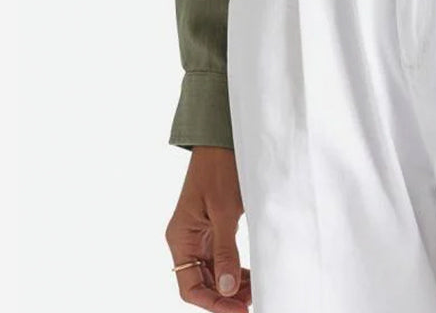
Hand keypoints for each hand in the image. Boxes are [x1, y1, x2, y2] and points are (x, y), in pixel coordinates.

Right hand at [165, 146, 252, 308]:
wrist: (222, 139)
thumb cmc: (219, 168)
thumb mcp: (224, 211)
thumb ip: (225, 251)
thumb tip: (227, 289)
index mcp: (180, 238)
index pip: (190, 287)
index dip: (213, 303)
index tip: (239, 310)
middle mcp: (186, 240)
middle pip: (201, 283)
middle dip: (225, 296)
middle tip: (252, 302)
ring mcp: (199, 235)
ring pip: (212, 272)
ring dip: (231, 285)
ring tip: (255, 291)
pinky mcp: (213, 227)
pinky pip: (220, 258)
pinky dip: (234, 269)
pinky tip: (251, 276)